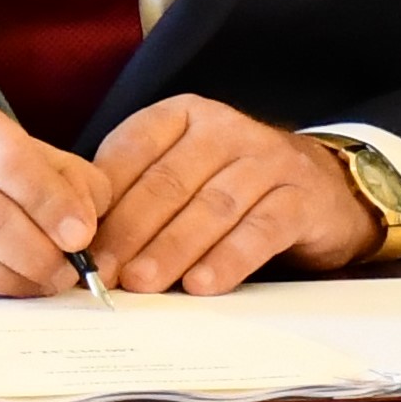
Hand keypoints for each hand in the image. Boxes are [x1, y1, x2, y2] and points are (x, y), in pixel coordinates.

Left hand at [86, 96, 382, 294]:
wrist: (326, 190)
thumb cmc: (232, 187)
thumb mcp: (183, 175)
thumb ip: (136, 194)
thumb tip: (77, 240)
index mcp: (182, 116)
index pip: (132, 149)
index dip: (101, 198)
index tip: (74, 239)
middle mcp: (225, 129)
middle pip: (167, 182)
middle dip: (129, 231)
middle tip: (102, 272)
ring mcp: (267, 160)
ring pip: (211, 207)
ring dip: (171, 249)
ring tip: (141, 283)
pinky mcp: (301, 197)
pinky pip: (260, 230)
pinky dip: (228, 259)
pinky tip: (201, 284)